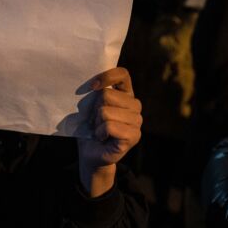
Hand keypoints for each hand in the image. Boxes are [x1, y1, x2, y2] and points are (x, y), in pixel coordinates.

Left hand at [78, 68, 141, 196]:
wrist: (90, 153)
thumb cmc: (89, 127)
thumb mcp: (90, 106)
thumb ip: (95, 93)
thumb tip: (91, 85)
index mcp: (126, 94)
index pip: (122, 74)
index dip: (106, 76)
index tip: (92, 87)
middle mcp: (135, 105)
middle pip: (107, 95)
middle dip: (95, 109)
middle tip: (96, 120)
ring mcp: (137, 121)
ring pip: (106, 112)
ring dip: (97, 123)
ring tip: (99, 130)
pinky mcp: (134, 136)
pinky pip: (109, 126)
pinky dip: (100, 132)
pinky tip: (102, 138)